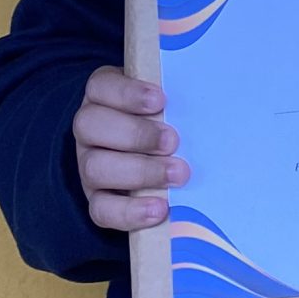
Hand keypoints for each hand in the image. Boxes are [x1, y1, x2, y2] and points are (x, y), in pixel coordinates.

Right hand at [74, 67, 190, 231]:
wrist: (156, 155)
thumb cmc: (165, 118)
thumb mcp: (167, 101)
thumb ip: (176, 98)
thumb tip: (210, 98)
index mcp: (103, 95)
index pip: (100, 86)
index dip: (127, 93)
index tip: (161, 100)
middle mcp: (89, 129)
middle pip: (91, 125)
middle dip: (136, 134)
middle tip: (174, 141)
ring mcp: (88, 165)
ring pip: (94, 168)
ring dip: (140, 172)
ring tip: (177, 174)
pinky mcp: (96, 199)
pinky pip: (101, 210)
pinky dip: (130, 211)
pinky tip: (160, 207)